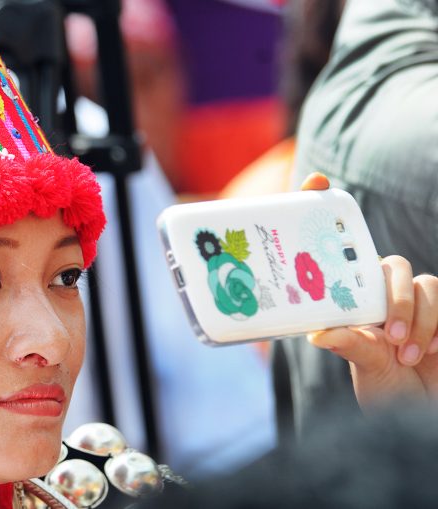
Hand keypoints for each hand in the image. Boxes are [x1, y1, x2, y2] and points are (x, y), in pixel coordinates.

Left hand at [300, 173, 437, 407]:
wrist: (423, 416)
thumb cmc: (387, 391)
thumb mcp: (364, 367)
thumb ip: (351, 346)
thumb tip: (318, 333)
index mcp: (355, 300)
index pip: (342, 248)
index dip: (326, 206)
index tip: (315, 180)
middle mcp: (383, 293)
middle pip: (391, 265)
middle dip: (396, 298)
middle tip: (389, 335)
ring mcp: (418, 299)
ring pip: (426, 283)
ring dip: (419, 319)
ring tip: (409, 354)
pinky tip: (431, 352)